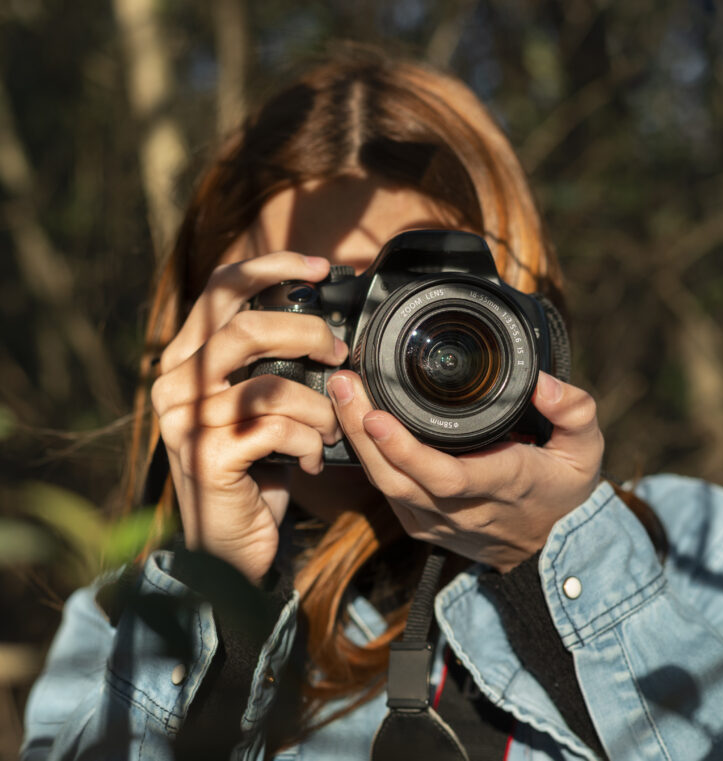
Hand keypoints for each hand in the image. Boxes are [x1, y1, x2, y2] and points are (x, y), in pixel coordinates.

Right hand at [151, 252, 347, 582]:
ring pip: (271, 385)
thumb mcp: (262, 406)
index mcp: (188, 359)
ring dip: (318, 408)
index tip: (320, 266)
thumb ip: (275, 364)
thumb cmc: (255, 468)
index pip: (221, 289)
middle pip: (246, 329)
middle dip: (308, 336)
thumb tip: (330, 329)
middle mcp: (176, 383)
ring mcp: (186, 421)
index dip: (271, 267)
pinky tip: (310, 461)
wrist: (228, 544)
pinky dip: (308, 444)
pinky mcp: (207, 457)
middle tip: (340, 355)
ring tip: (328, 431)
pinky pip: (276, 430)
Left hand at [326, 371, 603, 571]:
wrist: (554, 548)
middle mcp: (466, 509)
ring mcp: (440, 522)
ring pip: (388, 488)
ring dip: (359, 443)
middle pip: (402, 479)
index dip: (407, 450)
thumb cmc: (566, 490)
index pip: (448, 476)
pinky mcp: (424, 526)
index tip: (377, 416)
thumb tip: (544, 384)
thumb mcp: (587, 448)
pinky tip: (354, 423)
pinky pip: (388, 494)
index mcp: (505, 484)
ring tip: (342, 393)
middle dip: (365, 433)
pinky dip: (366, 460)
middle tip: (345, 385)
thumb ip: (575, 410)